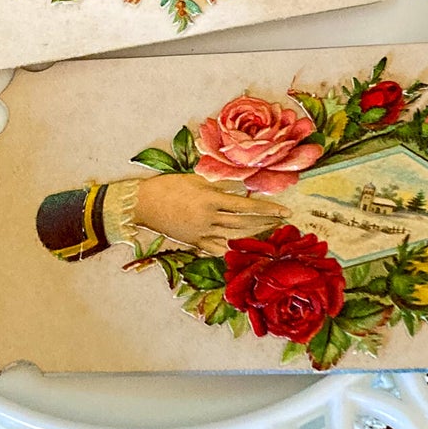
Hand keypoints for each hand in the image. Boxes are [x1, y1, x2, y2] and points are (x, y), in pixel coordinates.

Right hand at [132, 173, 288, 256]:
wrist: (143, 204)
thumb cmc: (167, 186)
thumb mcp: (195, 179)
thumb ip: (219, 184)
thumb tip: (242, 185)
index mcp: (209, 199)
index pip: (245, 206)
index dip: (267, 209)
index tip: (284, 211)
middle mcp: (208, 218)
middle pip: (244, 223)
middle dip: (266, 223)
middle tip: (282, 222)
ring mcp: (202, 233)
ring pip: (234, 236)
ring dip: (254, 235)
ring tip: (270, 232)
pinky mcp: (194, 242)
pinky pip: (218, 249)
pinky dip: (233, 250)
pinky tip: (246, 250)